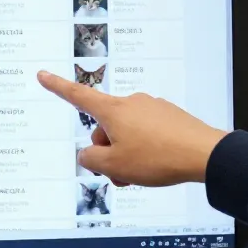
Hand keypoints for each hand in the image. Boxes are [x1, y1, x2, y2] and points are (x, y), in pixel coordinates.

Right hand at [39, 71, 226, 186]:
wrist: (204, 155)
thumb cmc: (158, 158)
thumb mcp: (114, 166)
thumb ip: (91, 160)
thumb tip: (88, 153)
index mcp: (113, 110)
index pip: (78, 96)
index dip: (57, 86)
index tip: (44, 75)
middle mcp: (131, 103)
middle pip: (105, 127)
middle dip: (107, 150)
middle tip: (120, 171)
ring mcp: (152, 108)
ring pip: (126, 133)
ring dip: (126, 153)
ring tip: (141, 173)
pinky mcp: (169, 117)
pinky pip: (147, 133)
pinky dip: (145, 149)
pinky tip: (157, 163)